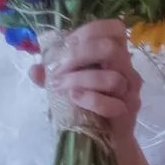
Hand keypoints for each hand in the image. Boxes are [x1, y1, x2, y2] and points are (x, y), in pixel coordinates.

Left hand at [29, 19, 142, 141]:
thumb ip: (50, 74)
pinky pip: (111, 103)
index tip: (68, 44)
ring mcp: (130, 90)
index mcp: (113, 55)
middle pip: (110, 49)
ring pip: (111, 78)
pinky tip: (74, 98)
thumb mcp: (65, 83)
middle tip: (57, 69)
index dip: (90, 31)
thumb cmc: (86, 104)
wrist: (105, 136)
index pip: (114, 28)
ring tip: (58, 87)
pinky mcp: (127, 112)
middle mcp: (126, 68)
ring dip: (78, 80)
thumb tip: (34, 70)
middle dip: (78, 55)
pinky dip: (89, 99)